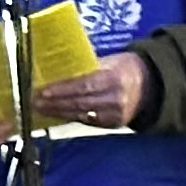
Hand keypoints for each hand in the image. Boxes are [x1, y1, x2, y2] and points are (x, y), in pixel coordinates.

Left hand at [34, 52, 149, 129]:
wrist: (150, 86)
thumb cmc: (123, 68)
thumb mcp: (108, 61)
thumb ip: (85, 68)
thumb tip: (56, 70)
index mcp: (114, 78)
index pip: (83, 85)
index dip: (61, 90)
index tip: (42, 91)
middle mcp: (115, 98)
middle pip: (79, 102)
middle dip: (54, 103)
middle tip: (34, 101)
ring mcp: (115, 114)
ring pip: (80, 114)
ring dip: (57, 112)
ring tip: (39, 109)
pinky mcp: (112, 124)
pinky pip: (86, 122)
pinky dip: (69, 117)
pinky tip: (55, 115)